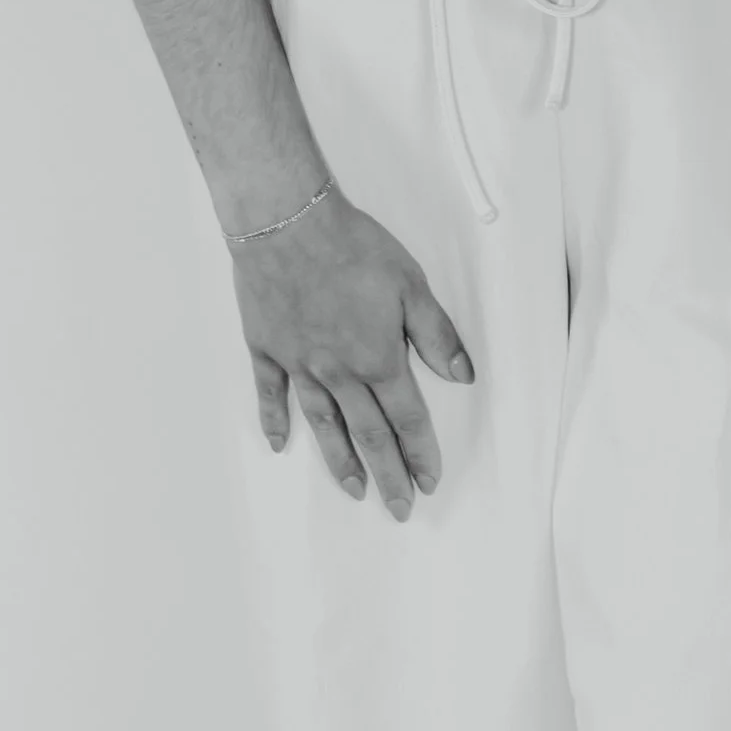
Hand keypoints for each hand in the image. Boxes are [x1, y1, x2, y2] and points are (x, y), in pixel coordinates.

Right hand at [233, 185, 474, 522]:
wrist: (287, 222)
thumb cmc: (352, 246)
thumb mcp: (411, 284)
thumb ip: (437, 335)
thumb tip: (463, 376)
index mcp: (378, 358)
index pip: (406, 418)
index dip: (420, 452)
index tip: (429, 481)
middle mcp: (338, 372)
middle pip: (368, 434)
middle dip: (387, 474)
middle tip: (399, 508)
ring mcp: (299, 364)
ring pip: (324, 424)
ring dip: (339, 461)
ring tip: (353, 490)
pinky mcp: (267, 348)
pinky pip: (271, 394)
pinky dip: (275, 421)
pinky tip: (279, 444)